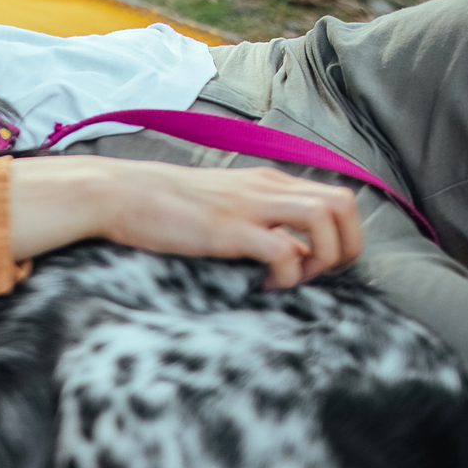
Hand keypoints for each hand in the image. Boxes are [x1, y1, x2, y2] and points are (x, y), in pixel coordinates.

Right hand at [7, 156, 361, 287]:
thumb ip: (262, 222)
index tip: (319, 264)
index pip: (336, 197)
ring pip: (326, 219)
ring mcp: (250, 206)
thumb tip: (296, 253)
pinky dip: (287, 275)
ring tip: (295, 279)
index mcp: (267, 182)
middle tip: (319, 274)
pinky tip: (265, 285)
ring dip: (324, 257)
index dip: (343, 236)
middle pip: (345, 204)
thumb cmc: (164, 205)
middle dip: (348, 246)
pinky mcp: (230, 228)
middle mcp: (267, 188)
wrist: (119, 193)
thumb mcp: (223, 206)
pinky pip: (285, 250)